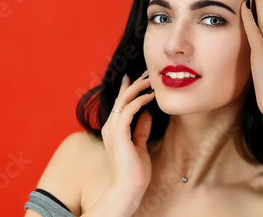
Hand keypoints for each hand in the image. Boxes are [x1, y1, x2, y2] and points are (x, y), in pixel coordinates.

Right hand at [100, 73, 154, 201]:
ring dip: (138, 88)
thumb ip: (141, 130)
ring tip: (152, 81)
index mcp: (113, 130)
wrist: (128, 189)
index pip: (119, 104)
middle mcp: (110, 127)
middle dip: (134, 83)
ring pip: (123, 100)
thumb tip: (147, 114)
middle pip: (121, 98)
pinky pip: (128, 110)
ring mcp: (112, 129)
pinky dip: (140, 101)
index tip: (135, 77)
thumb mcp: (140, 146)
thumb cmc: (134, 172)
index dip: (127, 89)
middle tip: (148, 73)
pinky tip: (151, 96)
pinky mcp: (119, 133)